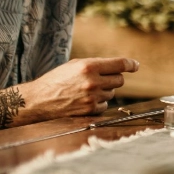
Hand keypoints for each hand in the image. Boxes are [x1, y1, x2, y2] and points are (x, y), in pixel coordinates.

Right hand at [19, 57, 138, 121]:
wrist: (38, 100)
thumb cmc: (56, 80)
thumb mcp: (74, 65)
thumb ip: (96, 65)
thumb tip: (118, 68)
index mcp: (89, 66)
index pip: (119, 64)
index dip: (130, 64)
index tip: (135, 65)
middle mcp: (93, 81)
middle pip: (119, 80)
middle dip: (113, 78)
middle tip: (102, 78)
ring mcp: (92, 97)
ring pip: (112, 93)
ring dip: (104, 91)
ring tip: (87, 90)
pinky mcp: (90, 110)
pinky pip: (105, 105)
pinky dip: (99, 103)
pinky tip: (85, 100)